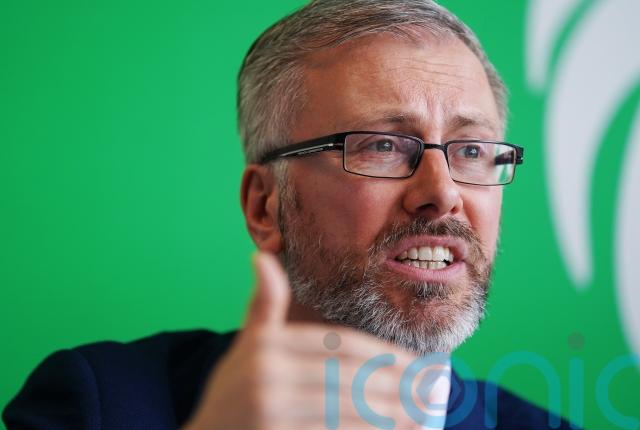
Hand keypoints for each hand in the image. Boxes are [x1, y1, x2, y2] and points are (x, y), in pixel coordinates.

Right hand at [183, 252, 424, 429]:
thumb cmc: (234, 389)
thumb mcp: (247, 344)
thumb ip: (264, 304)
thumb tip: (263, 258)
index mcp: (266, 345)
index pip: (338, 346)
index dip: (383, 354)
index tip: (417, 364)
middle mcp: (266, 377)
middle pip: (348, 377)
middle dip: (397, 383)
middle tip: (432, 389)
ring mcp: (271, 411)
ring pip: (347, 410)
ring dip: (391, 412)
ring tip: (421, 412)